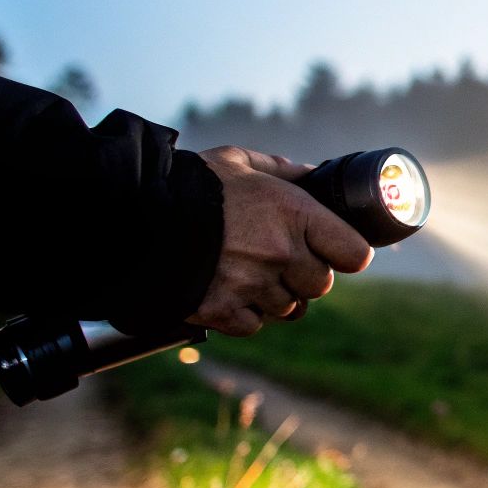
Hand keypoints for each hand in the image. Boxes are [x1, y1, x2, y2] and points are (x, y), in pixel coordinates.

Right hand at [188, 146, 372, 336]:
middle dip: (306, 274)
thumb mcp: (240, 163)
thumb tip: (314, 174)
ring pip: (289, 308)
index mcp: (293, 214)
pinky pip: (254, 325)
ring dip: (276, 295)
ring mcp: (253, 286)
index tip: (336, 250)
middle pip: (321, 285)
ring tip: (248, 271)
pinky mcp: (224, 312)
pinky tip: (228, 290)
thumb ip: (284, 171)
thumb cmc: (192, 186)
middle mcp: (280, 254)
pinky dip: (245, 314)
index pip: (354, 254)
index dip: (346, 253)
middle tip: (279, 258)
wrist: (133, 218)